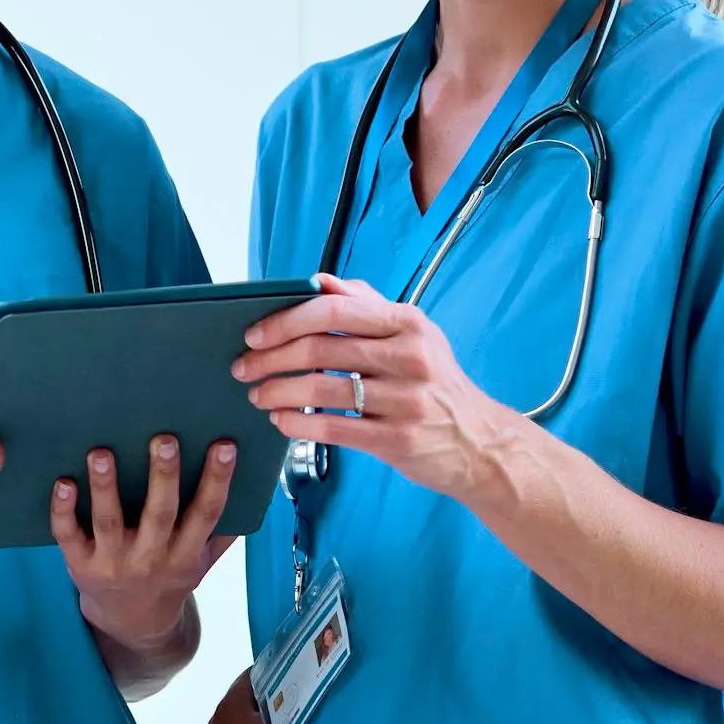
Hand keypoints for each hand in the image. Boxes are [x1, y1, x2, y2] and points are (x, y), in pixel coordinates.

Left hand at [51, 433, 236, 651]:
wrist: (131, 623)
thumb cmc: (169, 578)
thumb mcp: (202, 563)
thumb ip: (222, 532)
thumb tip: (251, 484)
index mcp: (185, 554)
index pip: (206, 514)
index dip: (217, 481)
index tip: (224, 446)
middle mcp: (151, 558)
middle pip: (160, 514)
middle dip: (163, 476)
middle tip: (165, 439)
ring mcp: (113, 562)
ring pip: (110, 521)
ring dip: (106, 486)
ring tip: (101, 453)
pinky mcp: (80, 563)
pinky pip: (68, 535)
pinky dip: (63, 510)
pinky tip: (63, 482)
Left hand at [232, 273, 510, 506]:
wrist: (479, 444)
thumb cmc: (436, 384)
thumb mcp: (413, 335)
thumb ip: (366, 305)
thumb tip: (318, 280)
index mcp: (408, 322)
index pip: (333, 308)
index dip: (285, 319)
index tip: (254, 333)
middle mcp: (409, 357)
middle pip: (320, 348)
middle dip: (270, 358)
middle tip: (243, 367)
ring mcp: (405, 400)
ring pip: (320, 389)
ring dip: (276, 391)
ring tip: (257, 395)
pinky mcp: (397, 439)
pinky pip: (332, 428)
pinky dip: (297, 424)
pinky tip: (280, 421)